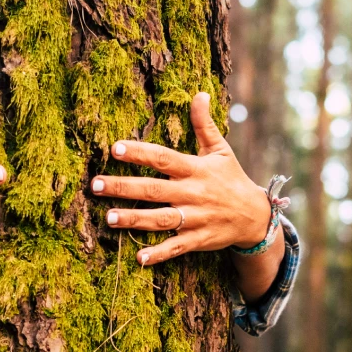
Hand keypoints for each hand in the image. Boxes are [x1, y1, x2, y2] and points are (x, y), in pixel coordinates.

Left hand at [90, 92, 271, 265]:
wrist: (255, 216)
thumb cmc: (231, 179)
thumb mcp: (221, 150)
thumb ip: (204, 124)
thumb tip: (200, 93)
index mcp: (195, 169)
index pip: (163, 159)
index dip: (140, 153)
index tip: (115, 148)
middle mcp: (192, 193)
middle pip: (154, 190)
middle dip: (124, 187)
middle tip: (96, 185)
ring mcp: (195, 218)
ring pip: (160, 219)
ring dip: (134, 219)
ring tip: (109, 218)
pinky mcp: (197, 240)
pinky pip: (176, 247)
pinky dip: (159, 253)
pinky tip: (138, 258)